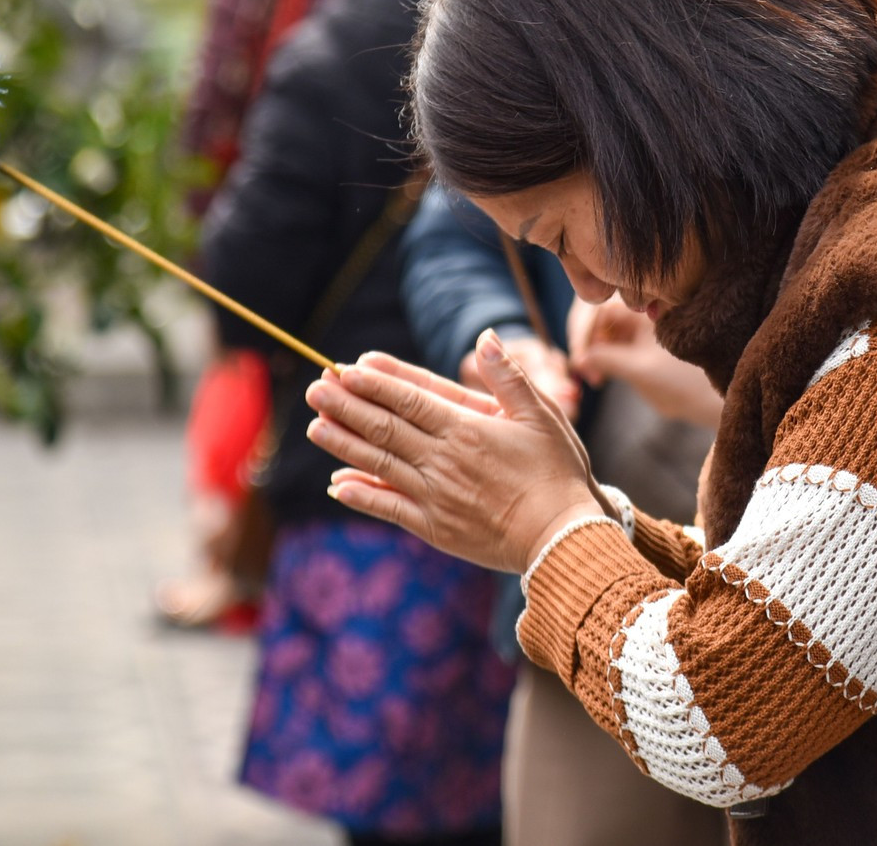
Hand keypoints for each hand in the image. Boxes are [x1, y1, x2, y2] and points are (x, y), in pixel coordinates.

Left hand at [308, 332, 608, 573]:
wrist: (562, 537)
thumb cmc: (557, 472)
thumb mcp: (542, 415)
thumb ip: (508, 377)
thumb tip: (484, 338)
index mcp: (467, 429)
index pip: (411, 400)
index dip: (376, 383)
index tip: (347, 368)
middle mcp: (443, 460)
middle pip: (385, 427)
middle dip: (347, 406)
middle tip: (316, 388)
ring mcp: (434, 495)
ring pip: (379, 464)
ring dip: (344, 444)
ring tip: (315, 426)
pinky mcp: (434, 527)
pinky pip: (389, 507)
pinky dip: (361, 495)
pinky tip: (337, 484)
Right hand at [567, 299, 724, 429]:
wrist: (720, 400)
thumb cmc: (688, 383)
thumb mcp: (641, 371)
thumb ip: (606, 359)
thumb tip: (578, 357)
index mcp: (649, 302)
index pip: (601, 305)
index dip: (583, 331)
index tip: (579, 357)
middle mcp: (646, 305)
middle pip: (600, 313)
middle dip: (587, 340)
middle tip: (583, 369)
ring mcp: (645, 322)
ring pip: (606, 329)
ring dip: (594, 349)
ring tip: (594, 378)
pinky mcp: (645, 339)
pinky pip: (615, 340)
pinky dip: (605, 355)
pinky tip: (601, 376)